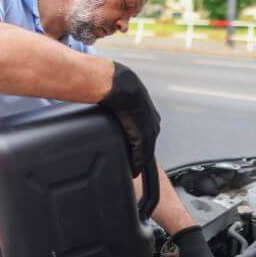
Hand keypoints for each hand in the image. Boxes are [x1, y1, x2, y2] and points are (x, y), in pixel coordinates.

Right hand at [99, 61, 160, 176]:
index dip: (140, 143)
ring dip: (140, 161)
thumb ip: (115, 103)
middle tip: (135, 165)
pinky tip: (134, 169)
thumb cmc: (114, 86)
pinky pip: (142, 153)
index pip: (145, 131)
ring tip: (134, 170)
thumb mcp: (118, 95)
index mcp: (146, 110)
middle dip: (141, 154)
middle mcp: (152, 120)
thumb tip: (103, 104)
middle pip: (147, 143)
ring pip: (146, 150)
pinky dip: (138, 162)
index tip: (135, 152)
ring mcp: (149, 128)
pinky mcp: (143, 135)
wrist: (119, 86)